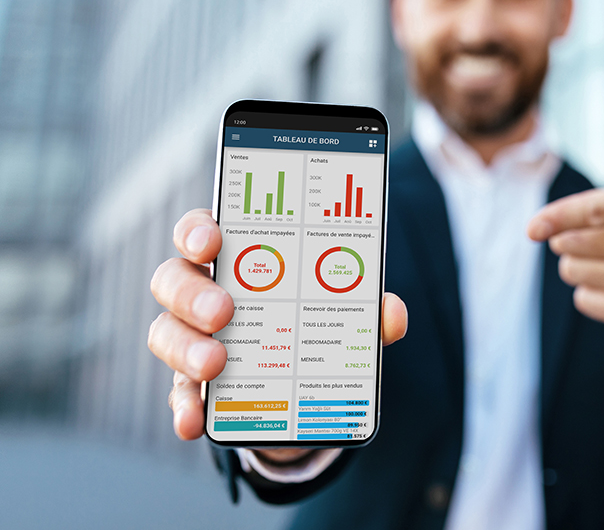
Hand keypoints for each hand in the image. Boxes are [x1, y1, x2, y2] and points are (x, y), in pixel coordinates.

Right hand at [148, 208, 407, 463]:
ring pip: (165, 332)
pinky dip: (184, 406)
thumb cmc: (315, 325)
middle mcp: (204, 291)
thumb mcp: (343, 314)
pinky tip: (194, 420)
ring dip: (187, 348)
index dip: (197, 229)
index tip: (213, 239)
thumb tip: (392, 314)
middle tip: (225, 311)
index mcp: (236, 258)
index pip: (200, 230)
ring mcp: (192, 338)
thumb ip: (366, 309)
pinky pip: (178, 393)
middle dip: (194, 293)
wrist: (303, 393)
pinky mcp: (192, 386)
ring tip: (217, 364)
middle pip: (173, 278)